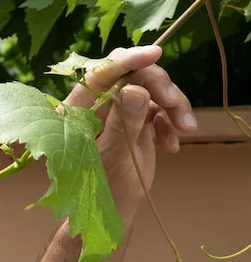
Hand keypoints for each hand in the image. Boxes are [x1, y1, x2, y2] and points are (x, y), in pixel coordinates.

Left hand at [63, 45, 196, 208]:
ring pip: (150, 89)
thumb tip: (134, 88)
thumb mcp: (114, 156)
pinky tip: (173, 145)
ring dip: (173, 106)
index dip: (125, 60)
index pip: (99, 74)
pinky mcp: (135, 119)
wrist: (114, 207)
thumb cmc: (103, 187)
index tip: (154, 53)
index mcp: (78, 110)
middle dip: (157, 85)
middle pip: (131, 75)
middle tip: (174, 103)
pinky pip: (158, 108)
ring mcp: (118, 110)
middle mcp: (97, 105)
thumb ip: (123, 122)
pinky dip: (170, 122)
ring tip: (184, 130)